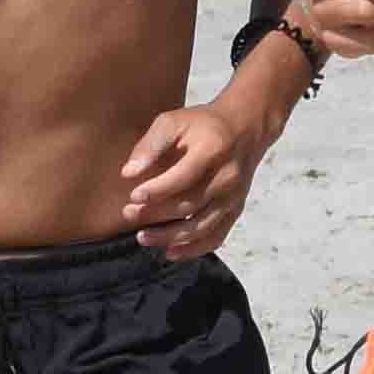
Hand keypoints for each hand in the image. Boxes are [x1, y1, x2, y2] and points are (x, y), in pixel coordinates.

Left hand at [119, 95, 264, 258]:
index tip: (133, 196)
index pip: (183, 177)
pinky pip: (217, 236)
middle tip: (128, 214)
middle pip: (190, 204)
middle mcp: (228, 177)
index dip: (158, 190)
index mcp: (213, 150)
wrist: (245, 128)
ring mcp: (234, 196)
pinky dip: (194, 249)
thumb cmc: (202, 124)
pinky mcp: (235, 209)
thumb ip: (150, 145)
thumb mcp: (174, 121)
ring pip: (202, 226)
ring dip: (170, 237)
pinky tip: (170, 252)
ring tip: (142, 237)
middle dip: (156, 214)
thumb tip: (128, 173)